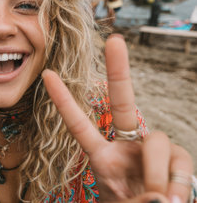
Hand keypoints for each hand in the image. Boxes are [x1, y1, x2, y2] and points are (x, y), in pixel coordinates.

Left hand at [42, 34, 193, 201]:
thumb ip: (135, 201)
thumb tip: (160, 196)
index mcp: (102, 156)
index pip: (79, 125)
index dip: (64, 101)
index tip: (47, 75)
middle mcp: (126, 145)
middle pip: (122, 102)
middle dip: (119, 71)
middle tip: (115, 40)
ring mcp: (152, 149)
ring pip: (157, 141)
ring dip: (157, 171)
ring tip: (159, 199)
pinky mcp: (178, 158)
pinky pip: (181, 159)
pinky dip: (179, 181)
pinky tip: (174, 198)